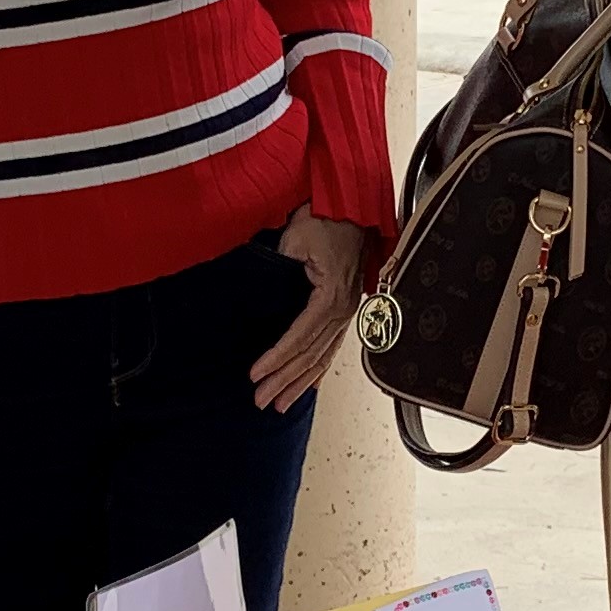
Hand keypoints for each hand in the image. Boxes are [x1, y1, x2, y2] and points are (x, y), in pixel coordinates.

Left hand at [253, 209, 367, 412]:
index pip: (299, 337)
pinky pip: (333, 346)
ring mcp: (347, 310)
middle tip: (262, 400)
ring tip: (280, 403)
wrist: (354, 207)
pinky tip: (308, 386)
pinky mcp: (347, 308)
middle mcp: (342, 309)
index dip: (276, 358)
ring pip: (322, 356)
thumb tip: (259, 288)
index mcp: (331, 295)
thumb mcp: (296, 237)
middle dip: (284, 380)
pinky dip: (319, 369)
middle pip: (310, 355)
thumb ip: (280, 264)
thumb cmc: (327, 218)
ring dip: (300, 382)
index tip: (256, 375)